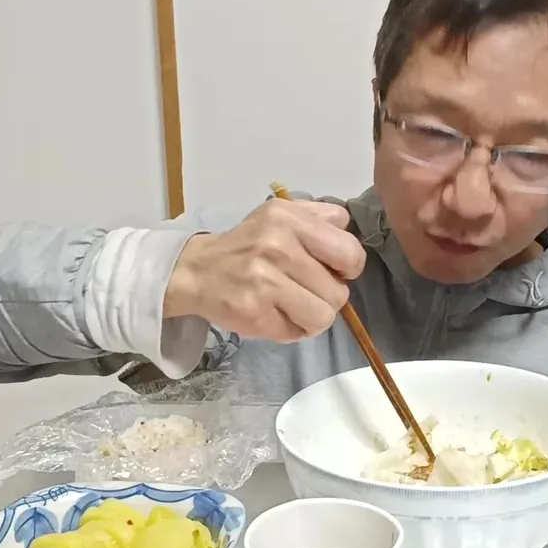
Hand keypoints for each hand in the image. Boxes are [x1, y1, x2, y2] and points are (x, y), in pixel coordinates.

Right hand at [164, 198, 365, 341]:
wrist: (197, 270)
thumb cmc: (248, 244)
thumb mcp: (282, 215)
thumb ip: (321, 218)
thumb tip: (349, 238)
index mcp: (289, 218)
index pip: (350, 252)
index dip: (348, 268)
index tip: (332, 271)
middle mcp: (277, 246)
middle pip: (339, 292)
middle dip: (328, 296)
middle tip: (306, 290)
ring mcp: (265, 282)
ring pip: (324, 317)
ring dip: (313, 316)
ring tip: (293, 304)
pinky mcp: (254, 312)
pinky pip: (299, 332)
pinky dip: (293, 328)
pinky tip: (276, 314)